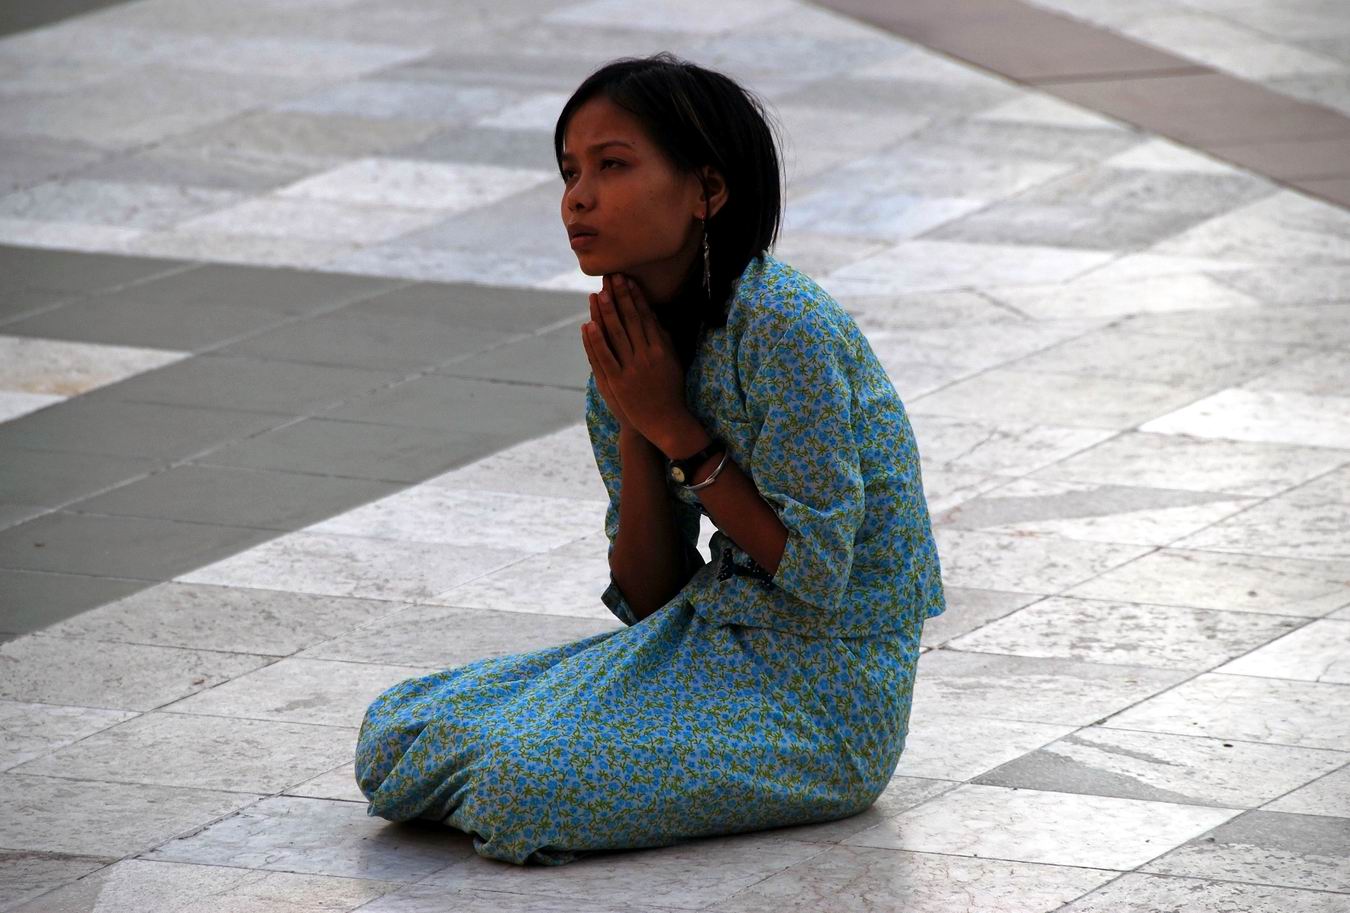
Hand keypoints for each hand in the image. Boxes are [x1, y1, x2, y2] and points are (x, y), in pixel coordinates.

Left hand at [580, 273, 688, 445]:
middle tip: (611, 277)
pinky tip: (587, 326)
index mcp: (661, 349)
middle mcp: (647, 356)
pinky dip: (595, 342)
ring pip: (616, 336)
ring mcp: (632, 370)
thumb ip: (664, 340)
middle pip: (630, 321)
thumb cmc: (671, 391)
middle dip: (619, 297)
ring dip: (606, 314)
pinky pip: (604, 358)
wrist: (666, 423)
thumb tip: (654, 317)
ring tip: (598, 294)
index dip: (635, 297)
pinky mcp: (618, 383)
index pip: (646, 317)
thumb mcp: (673, 362)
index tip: (627, 280)